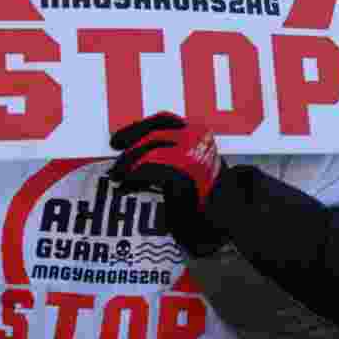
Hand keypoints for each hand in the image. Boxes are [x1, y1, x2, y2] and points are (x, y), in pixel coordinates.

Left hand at [107, 111, 221, 207]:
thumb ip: (170, 150)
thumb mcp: (190, 164)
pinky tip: (126, 187)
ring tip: (117, 178)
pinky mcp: (184, 174)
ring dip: (127, 165)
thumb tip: (132, 146)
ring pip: (149, 152)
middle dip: (129, 151)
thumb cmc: (204, 195)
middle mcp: (197, 139)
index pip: (163, 120)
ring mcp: (192, 155)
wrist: (224, 218)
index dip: (136, 128)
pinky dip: (133, 179)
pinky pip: (149, 170)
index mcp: (199, 133)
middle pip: (153, 136)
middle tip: (114, 168)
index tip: (116, 140)